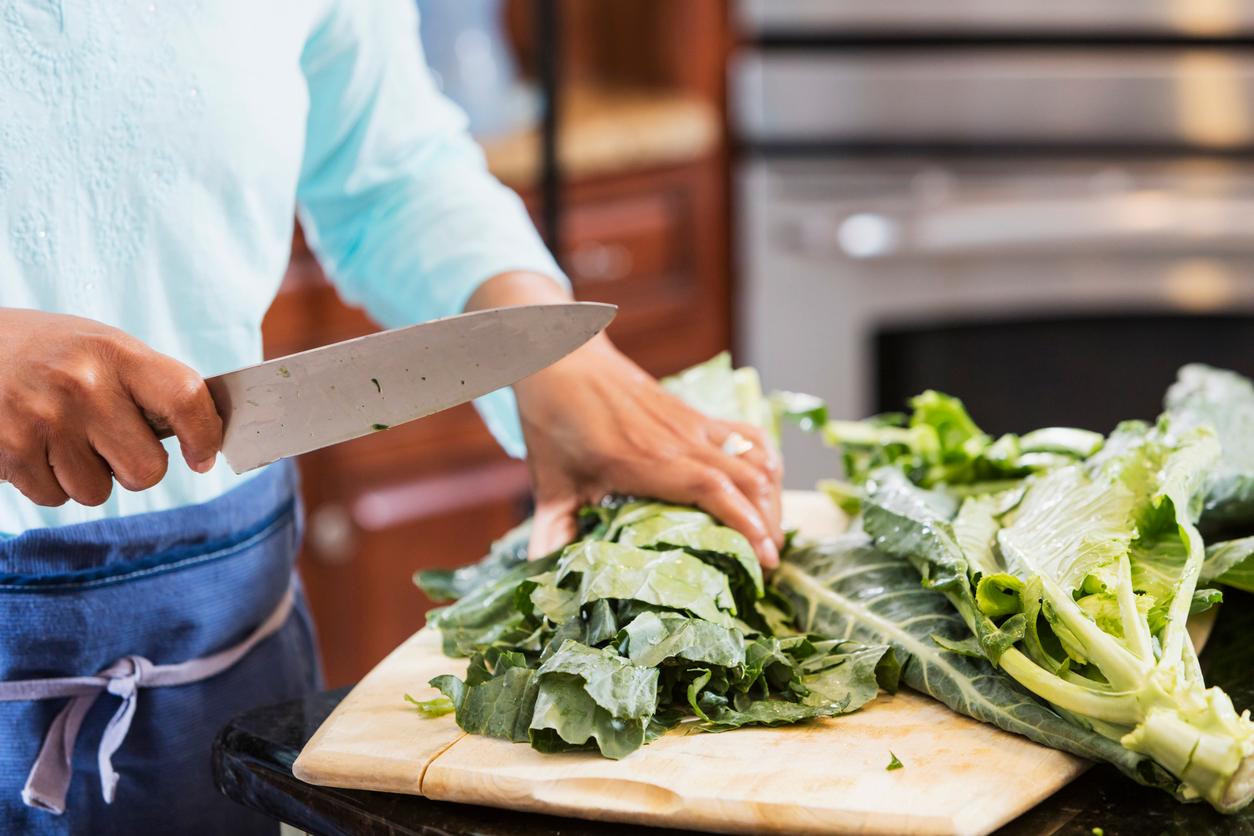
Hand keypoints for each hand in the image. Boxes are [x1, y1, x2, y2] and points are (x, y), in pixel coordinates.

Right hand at [0, 309, 222, 505]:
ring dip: (86, 477)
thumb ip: (149, 387)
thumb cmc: (49, 353)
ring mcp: (43, 420)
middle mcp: (82, 385)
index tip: (202, 457)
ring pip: (97, 492)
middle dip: (136, 469)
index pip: (185, 398)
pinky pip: (54, 497)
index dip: (205, 436)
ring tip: (64, 438)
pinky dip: (50, 482)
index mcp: (115, 353)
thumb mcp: (102, 349)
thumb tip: (203, 436)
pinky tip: (35, 445)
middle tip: (114, 447)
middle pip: (146, 470)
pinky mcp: (9, 451)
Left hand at [466, 274, 783, 567]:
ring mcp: (693, 423)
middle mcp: (680, 440)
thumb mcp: (549, 482)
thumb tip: (542, 573)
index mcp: (647, 461)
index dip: (747, 524)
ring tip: (771, 531)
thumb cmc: (553, 422)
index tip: (766, 559)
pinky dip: (766, 460)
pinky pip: (747, 434)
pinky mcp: (696, 414)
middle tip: (770, 560)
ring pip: (756, 456)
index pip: (715, 490)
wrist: (562, 358)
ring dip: (773, 494)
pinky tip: (766, 485)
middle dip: (769, 522)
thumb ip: (552, 530)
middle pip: (750, 478)